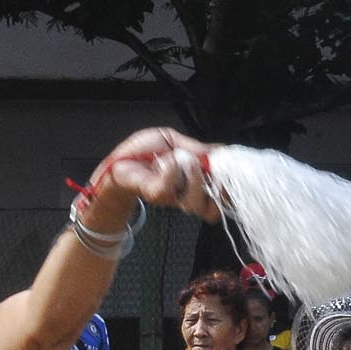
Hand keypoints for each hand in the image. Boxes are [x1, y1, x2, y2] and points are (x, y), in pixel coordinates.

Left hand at [94, 129, 217, 219]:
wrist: (119, 162)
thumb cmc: (144, 152)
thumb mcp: (174, 140)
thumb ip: (196, 147)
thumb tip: (219, 151)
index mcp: (196, 180)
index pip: (222, 195)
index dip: (229, 187)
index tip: (230, 171)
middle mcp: (187, 193)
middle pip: (213, 208)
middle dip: (216, 187)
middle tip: (206, 166)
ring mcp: (172, 196)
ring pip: (195, 203)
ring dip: (194, 178)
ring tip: (184, 160)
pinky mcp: (155, 194)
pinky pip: (170, 188)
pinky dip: (171, 171)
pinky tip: (166, 161)